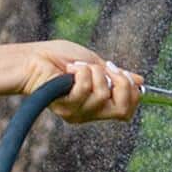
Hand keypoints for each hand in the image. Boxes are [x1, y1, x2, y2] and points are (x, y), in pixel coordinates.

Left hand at [17, 39, 143, 123]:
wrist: (32, 58)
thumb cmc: (59, 58)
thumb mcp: (95, 64)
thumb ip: (115, 75)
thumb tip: (140, 80)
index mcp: (97, 104)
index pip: (126, 111)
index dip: (132, 93)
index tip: (124, 74)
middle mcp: (89, 113)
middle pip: (122, 110)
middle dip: (121, 84)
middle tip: (108, 70)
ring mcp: (77, 112)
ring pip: (102, 94)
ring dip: (93, 72)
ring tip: (77, 67)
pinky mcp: (65, 107)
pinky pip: (84, 89)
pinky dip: (80, 72)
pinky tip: (67, 71)